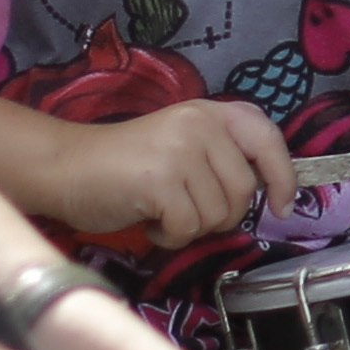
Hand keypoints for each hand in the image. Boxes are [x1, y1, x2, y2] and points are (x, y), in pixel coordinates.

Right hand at [45, 98, 293, 251]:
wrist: (66, 168)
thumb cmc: (125, 167)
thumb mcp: (182, 147)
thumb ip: (222, 159)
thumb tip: (272, 194)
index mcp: (208, 113)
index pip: (266, 137)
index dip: (283, 175)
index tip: (283, 205)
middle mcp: (198, 124)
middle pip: (244, 191)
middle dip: (220, 215)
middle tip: (184, 208)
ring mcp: (179, 151)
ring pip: (219, 215)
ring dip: (191, 227)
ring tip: (160, 210)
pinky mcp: (159, 181)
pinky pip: (189, 228)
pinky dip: (169, 237)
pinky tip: (148, 220)